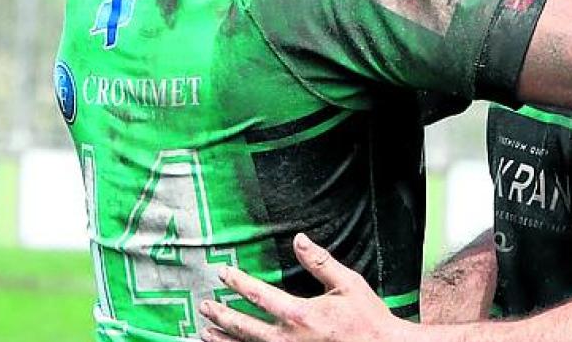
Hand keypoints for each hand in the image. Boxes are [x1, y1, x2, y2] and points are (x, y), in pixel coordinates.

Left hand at [199, 233, 407, 341]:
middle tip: (204, 305)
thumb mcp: (348, 283)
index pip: (258, 294)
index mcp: (300, 314)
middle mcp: (288, 339)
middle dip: (221, 314)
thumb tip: (299, 239)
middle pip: (243, 327)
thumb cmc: (367, 318)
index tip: (223, 272)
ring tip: (205, 332)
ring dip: (223, 340)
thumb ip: (320, 262)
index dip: (237, 282)